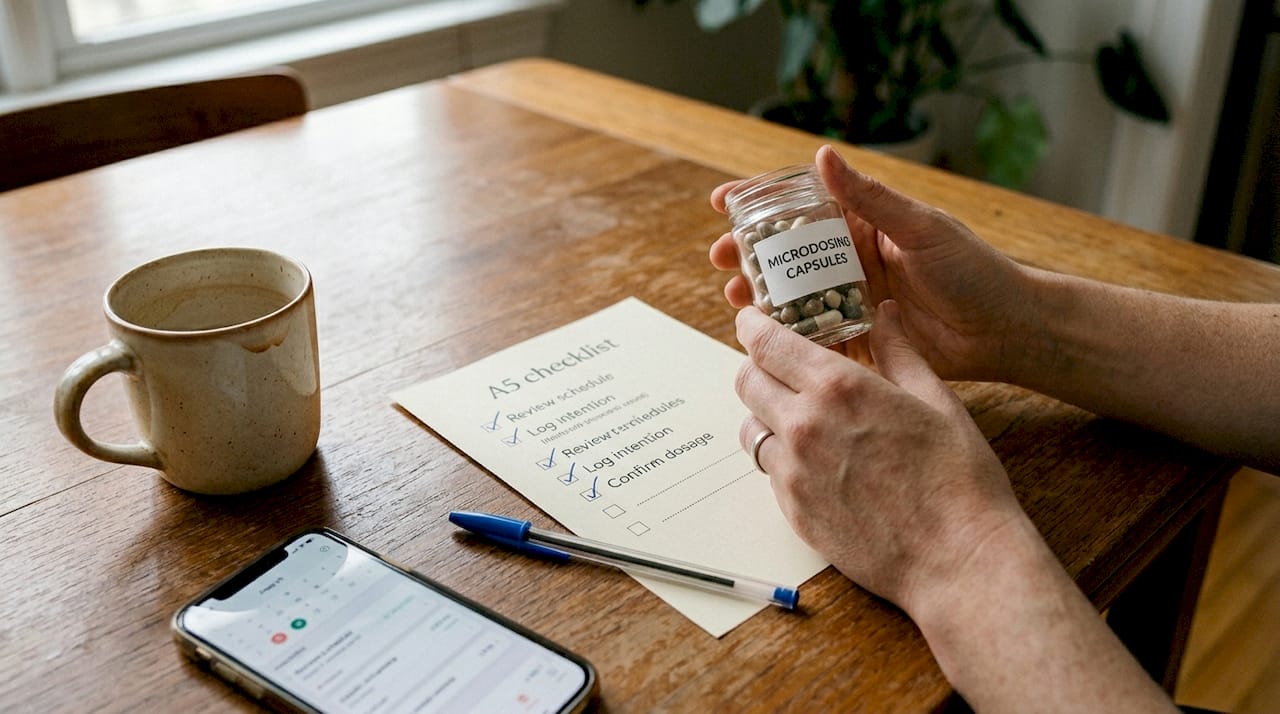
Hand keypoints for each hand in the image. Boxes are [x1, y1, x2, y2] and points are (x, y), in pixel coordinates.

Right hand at [711, 145, 1034, 382]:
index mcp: (865, 225)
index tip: (722, 202)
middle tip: (718, 257)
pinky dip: (786, 335)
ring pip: (792, 294)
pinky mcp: (859, 337)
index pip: (802, 206)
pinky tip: (763, 336)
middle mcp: (852, 260)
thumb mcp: (921, 228)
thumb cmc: (975, 272)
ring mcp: (853, 299)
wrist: (1007, 330)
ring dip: (759, 294)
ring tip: (734, 295)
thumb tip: (823, 157)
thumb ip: (871, 199)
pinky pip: (814, 335)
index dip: (759, 202)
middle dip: (746, 253)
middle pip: (786, 253)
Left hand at [735, 301, 1026, 613]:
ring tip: (802, 418)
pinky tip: (818, 461)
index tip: (753, 320)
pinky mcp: (792, 510)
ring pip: (751, 428)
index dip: (754, 326)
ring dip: (767, 415)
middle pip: (747, 381)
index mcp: (839, 387)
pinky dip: (782, 458)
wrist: (957, 560)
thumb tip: (882, 315)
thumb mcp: (936, 401)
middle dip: (758, 367)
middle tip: (780, 368)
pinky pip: (769, 471)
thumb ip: (898, 352)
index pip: (767, 343)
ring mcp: (793, 472)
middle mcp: (804, 425)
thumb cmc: (959, 479)